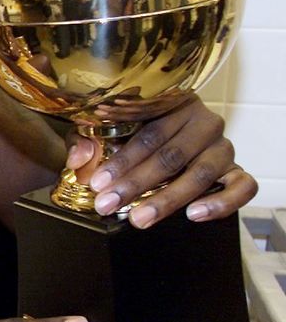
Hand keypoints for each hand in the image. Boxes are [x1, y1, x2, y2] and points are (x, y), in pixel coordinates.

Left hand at [66, 97, 255, 226]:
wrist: (171, 137)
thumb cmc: (133, 131)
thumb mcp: (104, 129)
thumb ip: (87, 140)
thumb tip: (79, 158)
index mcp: (172, 104)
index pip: (148, 134)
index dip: (121, 160)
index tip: (97, 183)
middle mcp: (202, 122)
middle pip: (171, 155)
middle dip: (136, 183)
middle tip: (109, 205)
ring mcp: (222, 146)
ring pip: (202, 173)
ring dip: (169, 199)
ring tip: (140, 218)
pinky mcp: (237, 169)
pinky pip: (243, 187)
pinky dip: (222, 202)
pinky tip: (194, 214)